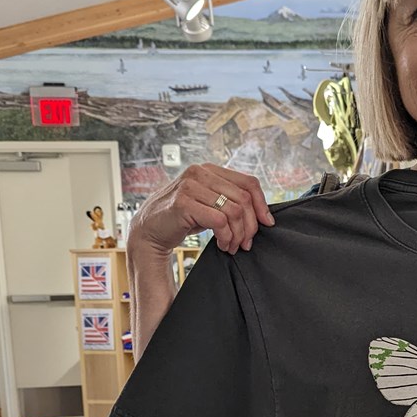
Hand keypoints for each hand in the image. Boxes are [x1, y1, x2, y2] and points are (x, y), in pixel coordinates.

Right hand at [128, 163, 274, 256]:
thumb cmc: (181, 218)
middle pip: (244, 198)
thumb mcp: (208, 203)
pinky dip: (226, 237)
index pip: (248, 182)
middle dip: (250, 225)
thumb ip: (229, 200)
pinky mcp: (183, 203)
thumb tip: (262, 214)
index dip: (262, 204)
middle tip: (246, 243)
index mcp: (209, 170)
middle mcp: (200, 172)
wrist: (148, 230)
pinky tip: (223, 246)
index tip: (267, 223)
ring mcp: (190, 186)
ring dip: (238, 234)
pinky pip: (219, 221)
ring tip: (232, 246)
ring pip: (234, 211)